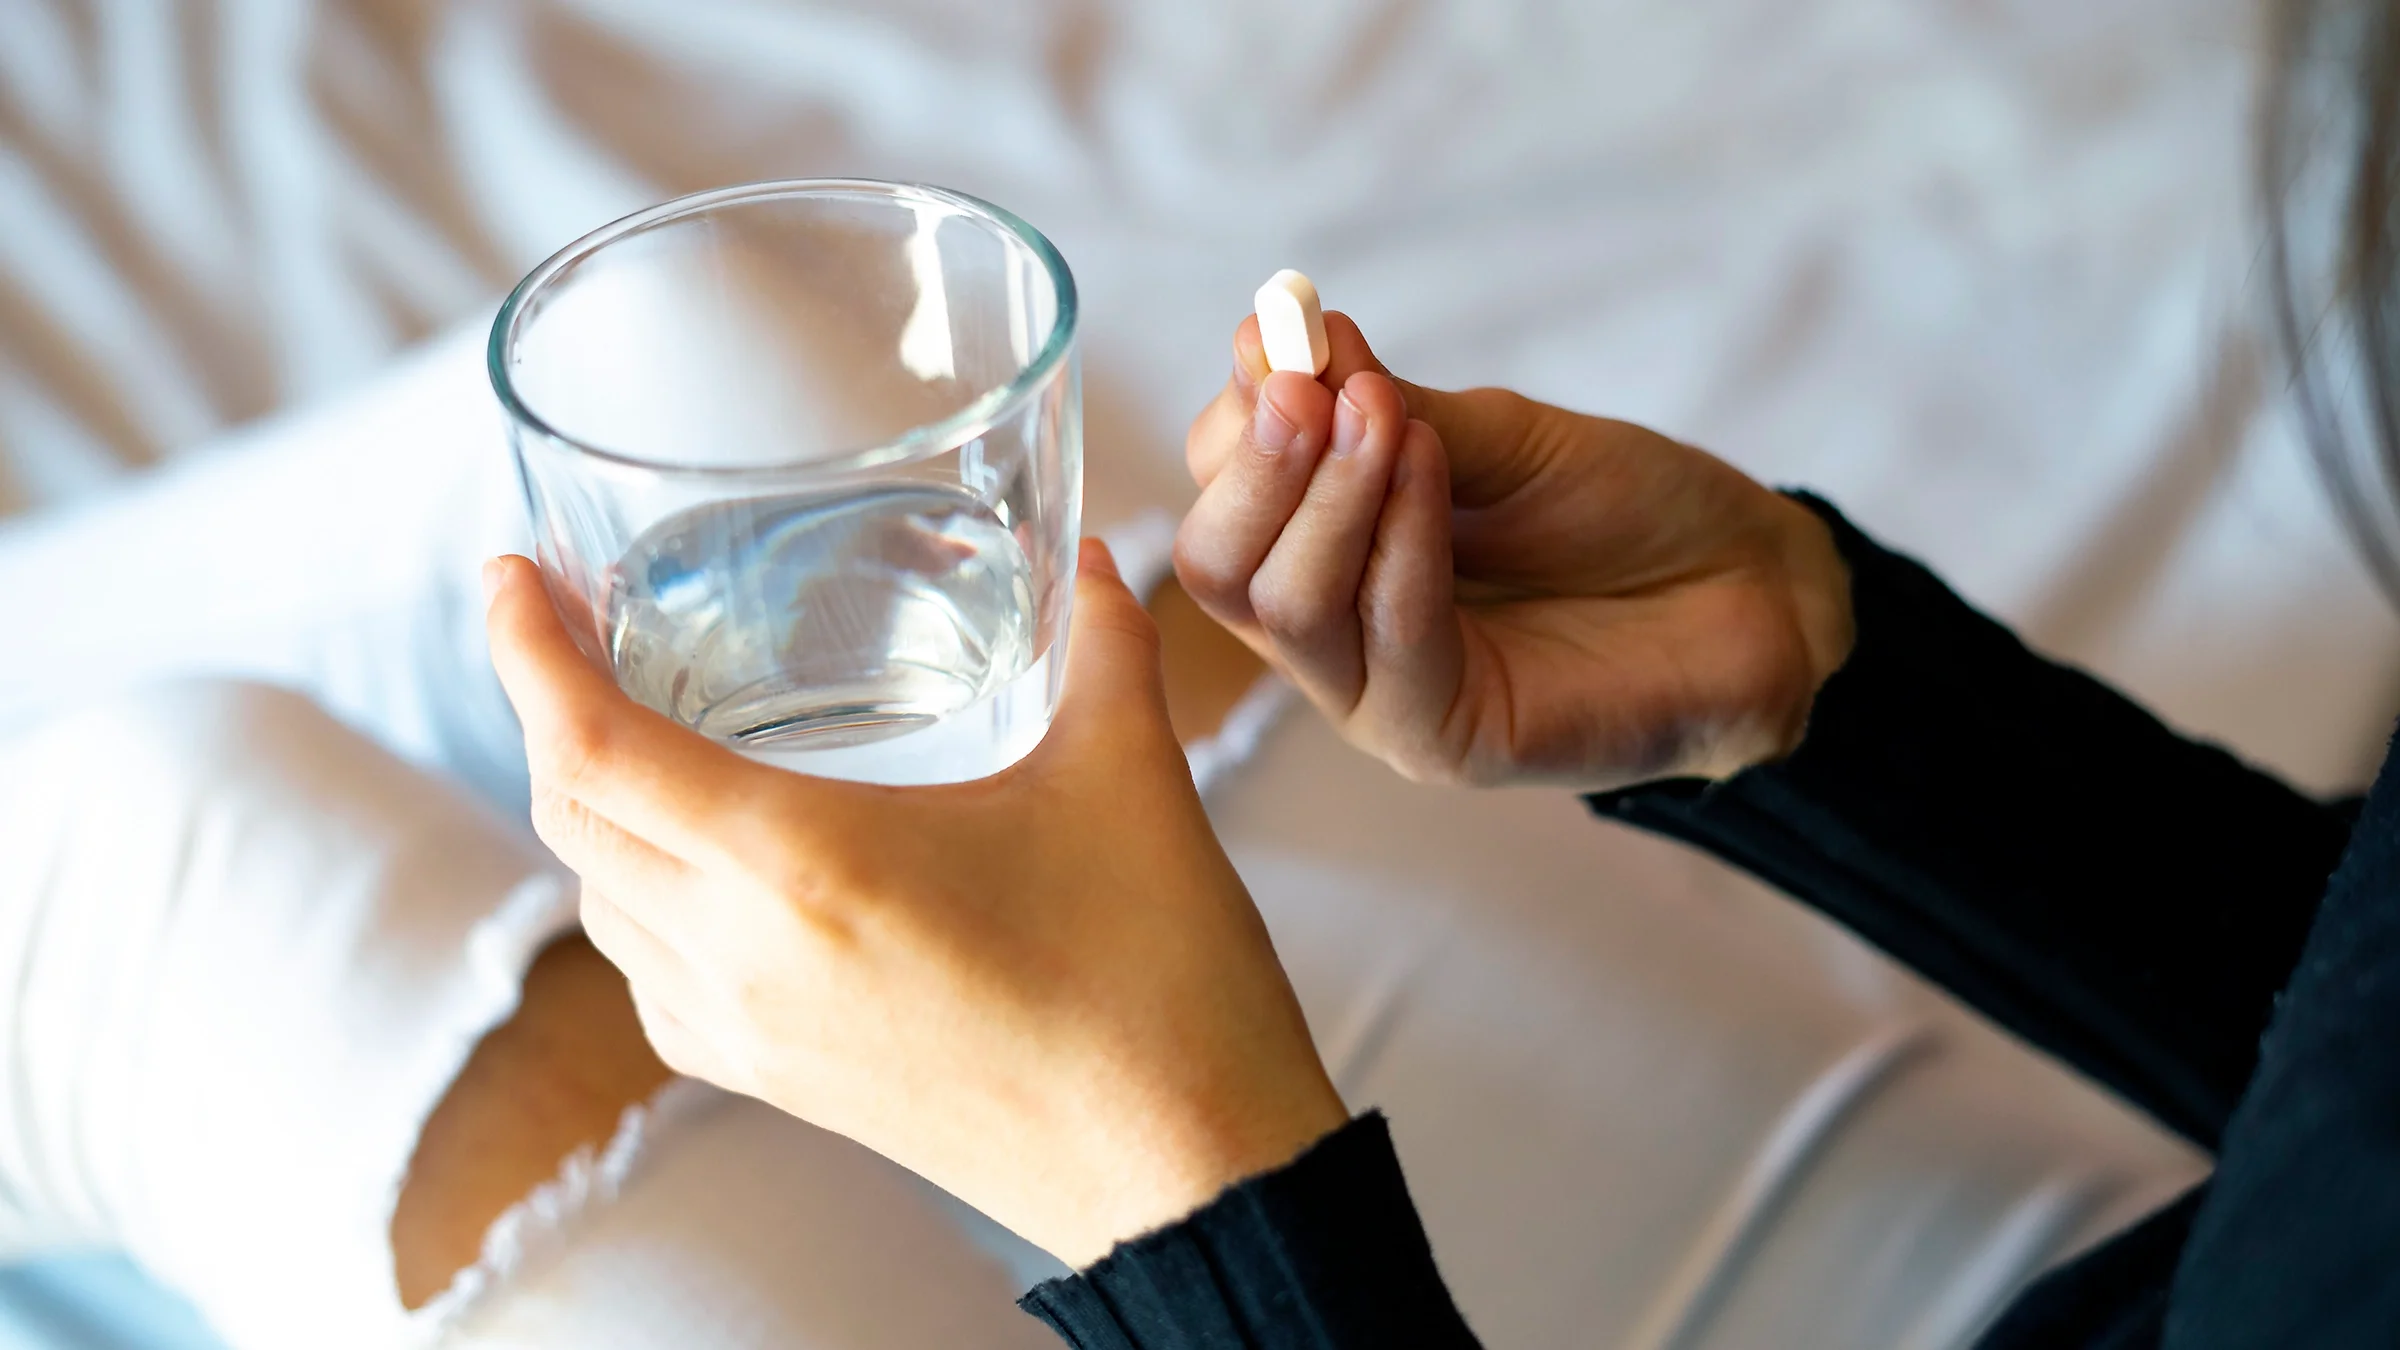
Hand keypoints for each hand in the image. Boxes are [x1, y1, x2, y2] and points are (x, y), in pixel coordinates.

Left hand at [483, 544, 1348, 1267]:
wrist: (1182, 1165)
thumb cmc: (1156, 979)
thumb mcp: (1129, 774)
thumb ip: (1102, 642)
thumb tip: (1092, 556)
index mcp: (804, 864)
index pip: (590, 749)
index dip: (524, 652)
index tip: (509, 577)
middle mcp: (745, 953)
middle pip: (571, 819)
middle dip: (549, 712)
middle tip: (572, 629)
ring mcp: (750, 1032)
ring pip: (600, 903)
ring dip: (592, 810)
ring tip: (636, 732)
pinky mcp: (778, 1083)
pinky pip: (650, 981)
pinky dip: (639, 904)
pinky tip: (703, 872)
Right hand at [1176, 313, 1854, 788]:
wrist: (1751, 588)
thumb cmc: (1622, 512)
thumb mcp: (1498, 435)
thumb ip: (1391, 404)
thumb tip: (1278, 331)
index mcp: (1324, 554)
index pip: (1221, 495)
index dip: (1238, 416)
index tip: (1280, 332)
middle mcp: (1333, 634)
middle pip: (1220, 568)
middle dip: (1255, 468)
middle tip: (1304, 385)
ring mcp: (1380, 699)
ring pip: (1287, 611)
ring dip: (1326, 497)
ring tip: (1379, 410)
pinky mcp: (1447, 744)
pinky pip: (1391, 647)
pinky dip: (1401, 545)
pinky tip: (1430, 462)